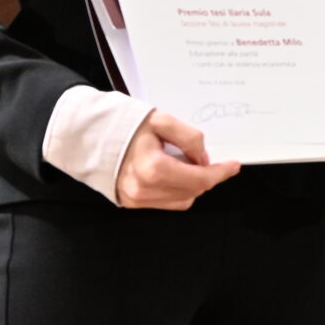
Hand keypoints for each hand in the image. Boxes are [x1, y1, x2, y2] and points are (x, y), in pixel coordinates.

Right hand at [115, 110, 242, 209]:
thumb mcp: (162, 120)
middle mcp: (144, 189)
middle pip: (194, 191)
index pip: (200, 178)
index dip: (220, 173)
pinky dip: (178, 191)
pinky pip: (167, 203)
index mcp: (153, 168)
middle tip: (210, 161)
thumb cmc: (125, 125)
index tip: (233, 165)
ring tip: (186, 164)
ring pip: (183, 200)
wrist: (91, 136)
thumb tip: (204, 159)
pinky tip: (173, 174)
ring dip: (193, 185)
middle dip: (207, 177)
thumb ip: (189, 138)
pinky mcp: (132, 203)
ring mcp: (137, 199)